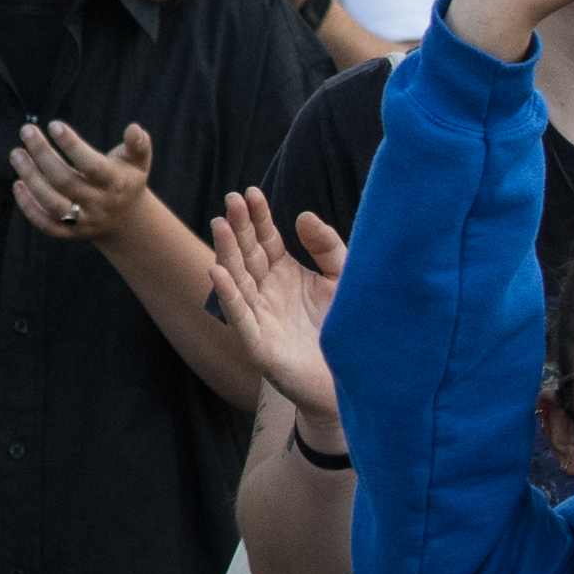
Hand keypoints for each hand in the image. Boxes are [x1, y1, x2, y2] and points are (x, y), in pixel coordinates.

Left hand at [6, 114, 157, 247]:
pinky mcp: (70, 233)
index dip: (72, 145)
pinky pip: (46, 224)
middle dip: (43, 155)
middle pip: (65, 182)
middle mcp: (99, 204)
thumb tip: (133, 128)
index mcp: (115, 184)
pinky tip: (18, 184)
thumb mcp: (138, 161)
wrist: (126, 221)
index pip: (92, 166)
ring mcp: (83, 221)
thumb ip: (138, 144)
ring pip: (52, 204)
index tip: (53, 125)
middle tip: (26, 130)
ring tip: (16, 154)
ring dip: (31, 179)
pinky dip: (29, 207)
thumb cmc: (126, 178)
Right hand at [208, 192, 345, 425]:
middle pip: (248, 254)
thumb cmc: (345, 328)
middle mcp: (267, 292)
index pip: (266, 239)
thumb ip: (327, 247)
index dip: (258, 217)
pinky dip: (227, 296)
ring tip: (220, 225)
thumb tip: (302, 216)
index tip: (251, 193)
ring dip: (226, 253)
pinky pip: (239, 317)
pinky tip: (216, 272)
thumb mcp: (343, 278)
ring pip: (237, 280)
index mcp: (285, 274)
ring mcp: (260, 317)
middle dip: (239, 227)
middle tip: (232, 200)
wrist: (357, 380)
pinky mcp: (259, 345)